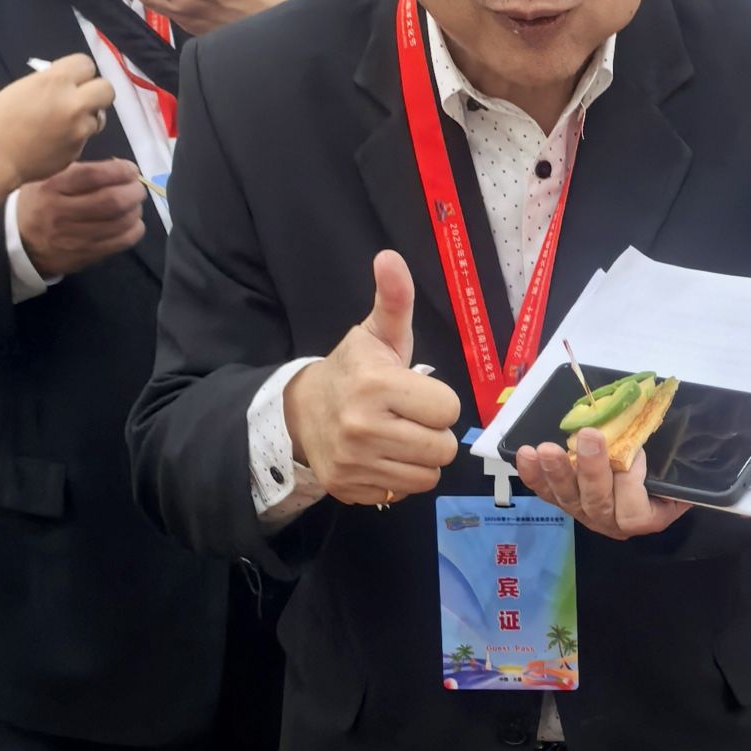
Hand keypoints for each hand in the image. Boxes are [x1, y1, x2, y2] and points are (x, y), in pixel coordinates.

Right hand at [0, 54, 114, 185]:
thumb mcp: (24, 87)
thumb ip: (52, 83)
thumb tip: (69, 84)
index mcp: (56, 81)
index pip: (86, 64)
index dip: (79, 71)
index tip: (71, 78)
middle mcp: (74, 103)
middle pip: (107, 89)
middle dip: (96, 92)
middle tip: (80, 99)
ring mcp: (80, 129)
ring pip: (100, 117)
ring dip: (87, 116)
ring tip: (65, 122)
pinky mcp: (78, 150)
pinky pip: (85, 137)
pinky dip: (75, 137)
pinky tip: (55, 140)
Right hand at [16, 158, 148, 276]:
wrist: (19, 243)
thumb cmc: (38, 203)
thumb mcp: (46, 180)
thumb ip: (78, 172)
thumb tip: (119, 168)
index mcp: (52, 188)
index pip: (92, 176)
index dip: (119, 170)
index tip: (130, 168)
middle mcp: (62, 213)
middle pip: (112, 201)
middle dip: (134, 191)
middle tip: (137, 187)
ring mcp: (74, 238)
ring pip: (121, 223)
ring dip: (136, 210)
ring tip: (134, 204)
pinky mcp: (86, 256)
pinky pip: (121, 242)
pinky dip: (134, 230)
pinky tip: (132, 223)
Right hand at [281, 250, 461, 505]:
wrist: (300, 411)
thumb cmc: (354, 370)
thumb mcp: (377, 334)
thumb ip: (394, 299)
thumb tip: (390, 257)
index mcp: (377, 385)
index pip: (449, 409)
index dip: (439, 401)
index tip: (416, 393)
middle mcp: (364, 428)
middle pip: (444, 448)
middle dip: (434, 432)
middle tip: (410, 417)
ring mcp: (355, 463)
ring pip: (428, 476)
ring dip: (421, 458)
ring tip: (398, 436)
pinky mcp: (349, 489)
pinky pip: (403, 493)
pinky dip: (399, 477)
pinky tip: (382, 456)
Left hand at [513, 430, 689, 540]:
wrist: (651, 488)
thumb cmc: (668, 479)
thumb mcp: (679, 475)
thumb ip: (671, 462)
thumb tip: (654, 428)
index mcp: (647, 519)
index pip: (634, 510)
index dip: (632, 480)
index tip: (638, 452)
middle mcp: (613, 523)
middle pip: (597, 501)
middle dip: (591, 468)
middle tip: (588, 435)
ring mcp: (585, 514)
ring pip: (568, 498)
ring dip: (556, 472)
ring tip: (545, 449)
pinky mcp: (565, 502)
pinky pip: (547, 492)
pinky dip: (534, 475)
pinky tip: (525, 455)